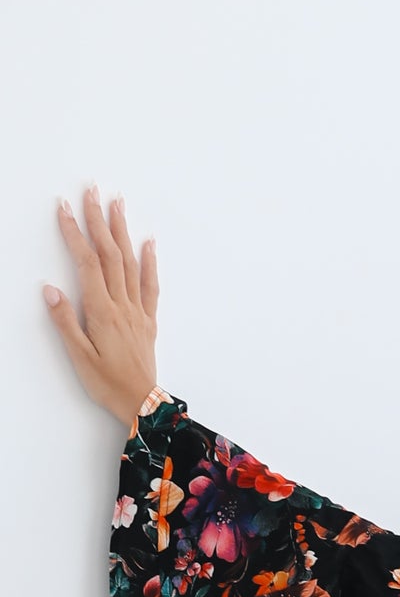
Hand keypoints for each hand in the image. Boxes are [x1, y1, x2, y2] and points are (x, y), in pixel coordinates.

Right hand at [43, 185, 157, 424]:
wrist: (142, 405)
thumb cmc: (108, 384)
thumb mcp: (79, 356)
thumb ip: (65, 322)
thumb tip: (50, 290)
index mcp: (102, 311)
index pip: (87, 262)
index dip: (75, 233)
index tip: (65, 208)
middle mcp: (122, 305)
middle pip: (110, 254)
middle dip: (99, 220)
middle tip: (93, 191)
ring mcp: (137, 311)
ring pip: (130, 264)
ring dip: (123, 232)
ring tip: (118, 204)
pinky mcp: (147, 322)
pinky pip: (150, 286)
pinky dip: (149, 262)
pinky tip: (148, 243)